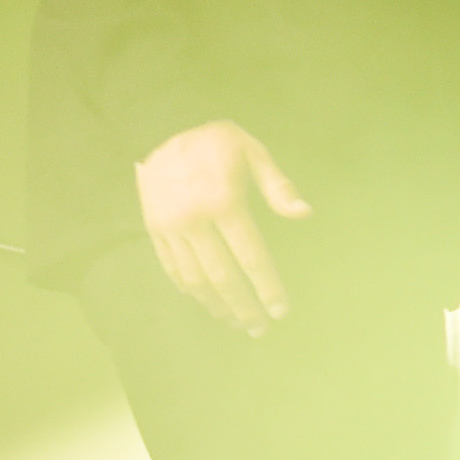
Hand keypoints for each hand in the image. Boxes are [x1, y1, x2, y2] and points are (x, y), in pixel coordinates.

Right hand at [139, 119, 307, 335]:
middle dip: (243, 307)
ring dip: (217, 305)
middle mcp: (194, 220)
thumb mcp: (251, 151)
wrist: (158, 130)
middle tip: (260, 329)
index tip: (281, 311)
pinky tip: (206, 302)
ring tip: (235, 322)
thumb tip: (305, 213)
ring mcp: (170, 228)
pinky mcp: (154, 230)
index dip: (267, 287)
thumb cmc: (215, 142)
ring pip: (195, 279)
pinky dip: (190, 290)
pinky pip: (172, 269)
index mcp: (223, 201)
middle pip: (223, 277)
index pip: (251, 256)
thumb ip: (277, 185)